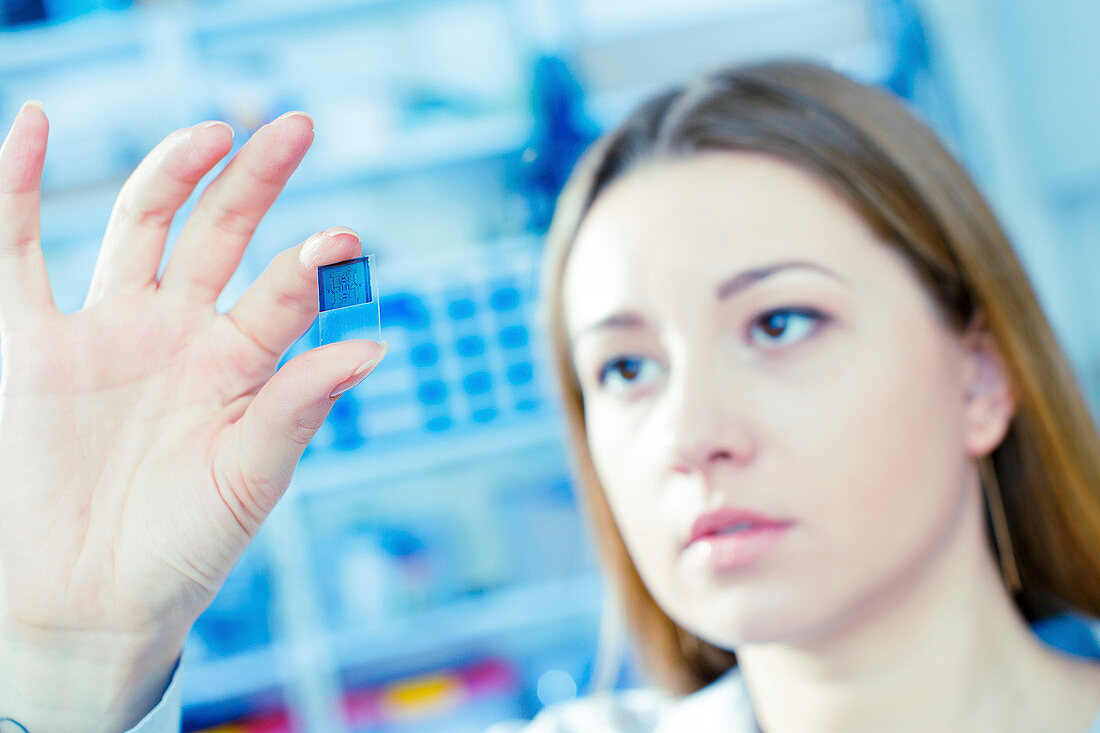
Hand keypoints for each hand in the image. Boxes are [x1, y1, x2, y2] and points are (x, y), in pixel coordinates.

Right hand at [0, 102, 385, 729]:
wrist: (90, 603)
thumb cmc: (183, 548)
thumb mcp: (251, 477)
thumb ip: (299, 406)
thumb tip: (373, 344)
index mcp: (241, 366)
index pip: (284, 293)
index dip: (314, 265)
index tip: (346, 239)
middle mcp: (182, 334)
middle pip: (222, 235)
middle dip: (256, 182)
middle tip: (297, 127)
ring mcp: (110, 330)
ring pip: (141, 225)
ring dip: (173, 172)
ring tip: (217, 131)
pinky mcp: (34, 343)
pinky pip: (17, 250)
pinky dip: (15, 186)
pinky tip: (29, 123)